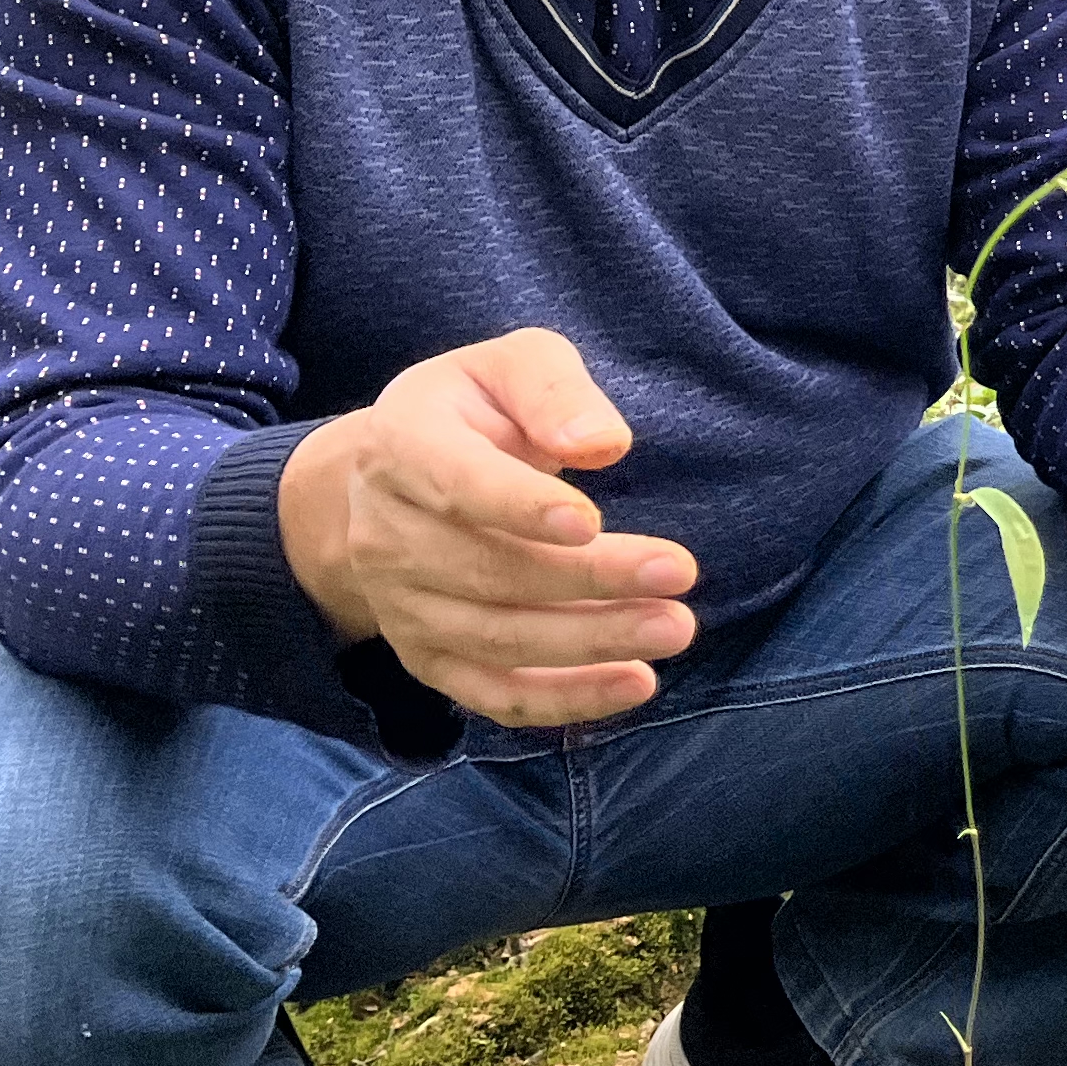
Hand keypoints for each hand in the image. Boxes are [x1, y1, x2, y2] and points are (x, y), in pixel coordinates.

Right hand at [276, 327, 697, 727]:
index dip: (520, 507)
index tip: (591, 522)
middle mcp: (386, 535)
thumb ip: (554, 390)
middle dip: (589, 580)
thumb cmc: (474, 411)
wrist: (392, 480)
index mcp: (400, 448)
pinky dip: (562, 699)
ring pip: (496, 639)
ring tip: (673, 628)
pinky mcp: (426, 658)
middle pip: (489, 572)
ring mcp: (400, 606)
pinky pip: (491, 694)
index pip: (457, 484)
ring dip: (589, 643)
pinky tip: (634, 684)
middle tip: (680, 573)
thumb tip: (603, 443)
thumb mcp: (510, 366)